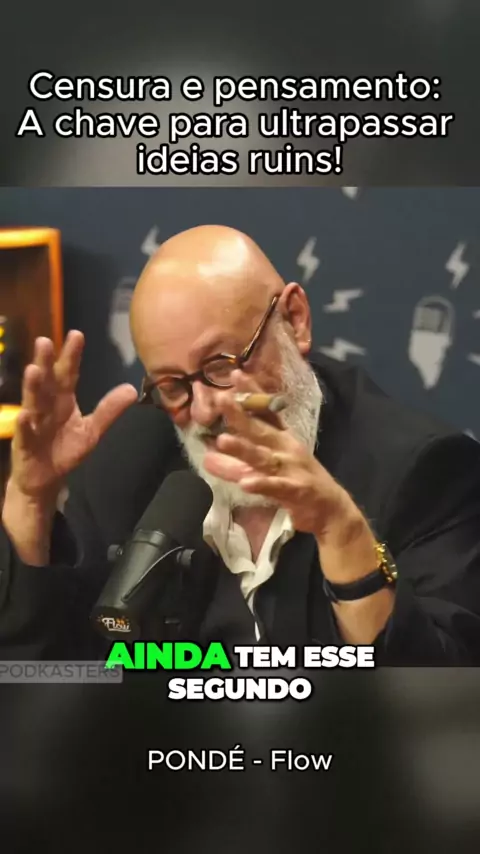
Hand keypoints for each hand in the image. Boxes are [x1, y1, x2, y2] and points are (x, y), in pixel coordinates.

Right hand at [10, 332, 137, 501]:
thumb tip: (132, 389)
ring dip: (33, 387)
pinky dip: (24, 425)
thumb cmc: (65, 449)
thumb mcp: (92, 431)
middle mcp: (46, 406)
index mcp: (63, 400)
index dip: (72, 356)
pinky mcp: (25, 443)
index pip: (68, 374)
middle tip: (45, 341)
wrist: (46, 478)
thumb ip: (109, 410)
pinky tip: (24, 415)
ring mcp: (33, 423)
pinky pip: (25, 433)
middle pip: (47, 382)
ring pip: (33, 402)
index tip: (77, 334)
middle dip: (45, 362)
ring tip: (33, 370)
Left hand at [203, 370, 363, 543]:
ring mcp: (292, 468)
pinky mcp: (297, 489)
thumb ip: (235, 465)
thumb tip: (206, 458)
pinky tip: (245, 483)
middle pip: (260, 430)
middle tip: (221, 399)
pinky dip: (262, 484)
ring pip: (263, 457)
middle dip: (240, 415)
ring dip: (244, 449)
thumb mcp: (265, 472)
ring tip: (222, 440)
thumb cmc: (297, 485)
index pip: (265, 412)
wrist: (331, 511)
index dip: (252, 393)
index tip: (236, 374)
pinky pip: (276, 487)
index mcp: (281, 440)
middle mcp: (286, 449)